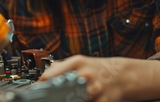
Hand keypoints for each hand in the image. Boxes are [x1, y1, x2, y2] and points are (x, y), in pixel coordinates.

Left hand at [39, 54, 159, 101]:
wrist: (121, 75)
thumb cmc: (97, 68)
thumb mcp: (79, 63)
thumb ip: (60, 67)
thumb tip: (42, 75)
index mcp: (77, 62)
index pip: (53, 73)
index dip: (43, 84)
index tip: (37, 89)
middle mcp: (86, 74)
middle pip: (63, 88)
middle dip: (56, 94)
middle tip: (49, 97)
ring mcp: (95, 88)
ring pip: (75, 99)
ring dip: (71, 99)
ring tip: (72, 97)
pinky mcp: (103, 101)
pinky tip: (81, 100)